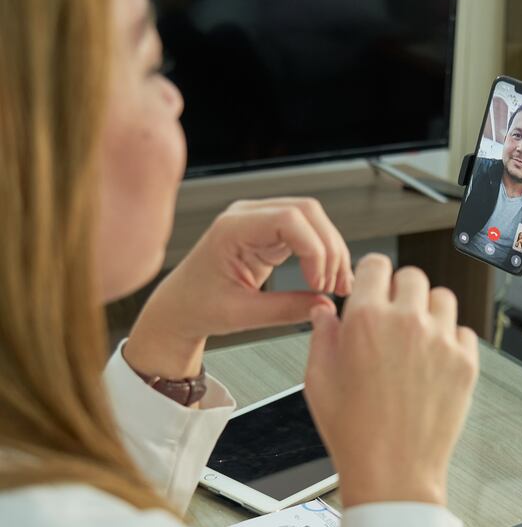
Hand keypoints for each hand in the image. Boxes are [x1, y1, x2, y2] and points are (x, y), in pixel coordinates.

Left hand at [124, 198, 352, 378]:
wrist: (179, 307)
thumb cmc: (197, 306)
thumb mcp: (242, 314)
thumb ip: (285, 310)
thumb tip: (324, 305)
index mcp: (232, 228)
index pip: (289, 219)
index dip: (315, 249)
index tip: (320, 283)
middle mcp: (247, 216)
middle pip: (308, 211)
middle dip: (330, 248)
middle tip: (336, 285)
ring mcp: (259, 221)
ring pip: (313, 220)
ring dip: (331, 251)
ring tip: (337, 285)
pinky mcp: (269, 233)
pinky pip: (306, 233)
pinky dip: (322, 254)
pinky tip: (328, 277)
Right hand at [304, 254, 477, 507]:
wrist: (392, 471)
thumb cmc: (353, 432)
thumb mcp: (318, 379)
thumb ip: (322, 334)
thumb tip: (324, 311)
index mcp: (366, 319)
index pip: (376, 265)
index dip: (371, 276)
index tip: (373, 287)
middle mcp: (406, 323)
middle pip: (412, 276)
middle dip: (399, 291)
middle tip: (392, 316)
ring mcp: (440, 342)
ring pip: (442, 298)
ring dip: (428, 311)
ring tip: (415, 337)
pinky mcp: (465, 363)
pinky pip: (464, 332)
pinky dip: (451, 340)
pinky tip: (433, 360)